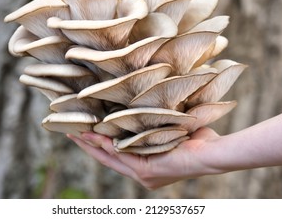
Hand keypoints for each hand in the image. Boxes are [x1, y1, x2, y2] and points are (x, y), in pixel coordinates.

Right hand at [67, 127, 220, 189]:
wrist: (212, 152)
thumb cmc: (196, 140)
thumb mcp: (167, 132)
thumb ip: (151, 127)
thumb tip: (142, 107)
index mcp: (146, 166)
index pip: (116, 155)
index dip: (98, 145)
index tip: (83, 132)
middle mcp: (141, 174)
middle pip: (107, 159)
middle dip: (87, 146)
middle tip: (69, 132)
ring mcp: (142, 175)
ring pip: (109, 158)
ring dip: (90, 144)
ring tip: (74, 131)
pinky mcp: (146, 170)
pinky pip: (120, 155)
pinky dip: (105, 144)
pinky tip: (93, 134)